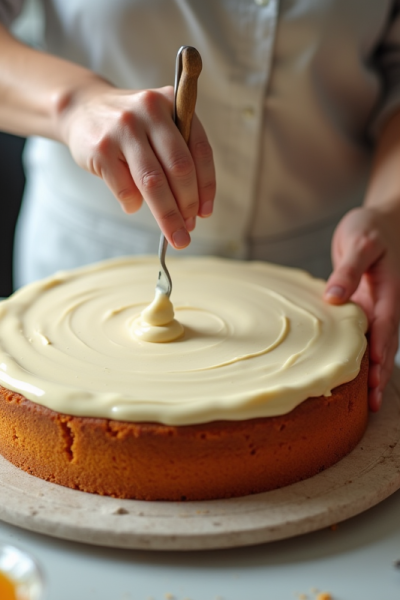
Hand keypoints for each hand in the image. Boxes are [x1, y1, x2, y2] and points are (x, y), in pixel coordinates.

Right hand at [56, 81, 215, 248]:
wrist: (81, 108)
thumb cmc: (128, 127)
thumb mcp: (157, 126)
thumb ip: (176, 156)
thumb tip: (192, 210)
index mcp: (172, 104)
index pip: (199, 150)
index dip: (206, 186)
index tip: (205, 211)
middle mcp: (150, 111)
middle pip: (179, 169)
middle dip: (187, 205)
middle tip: (188, 228)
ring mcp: (124, 128)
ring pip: (154, 182)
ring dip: (167, 215)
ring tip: (175, 234)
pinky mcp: (101, 148)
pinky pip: (125, 188)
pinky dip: (133, 204)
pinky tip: (133, 206)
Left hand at [324, 207, 399, 410]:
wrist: (380, 222)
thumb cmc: (371, 228)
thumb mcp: (360, 243)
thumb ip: (348, 270)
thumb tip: (334, 299)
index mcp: (390, 290)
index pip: (386, 324)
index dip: (380, 347)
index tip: (373, 370)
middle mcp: (386, 305)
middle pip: (386, 344)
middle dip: (381, 373)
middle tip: (373, 402)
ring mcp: (376, 309)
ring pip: (377, 345)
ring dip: (374, 372)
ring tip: (367, 401)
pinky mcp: (364, 309)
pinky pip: (365, 336)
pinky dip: (360, 356)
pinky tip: (352, 374)